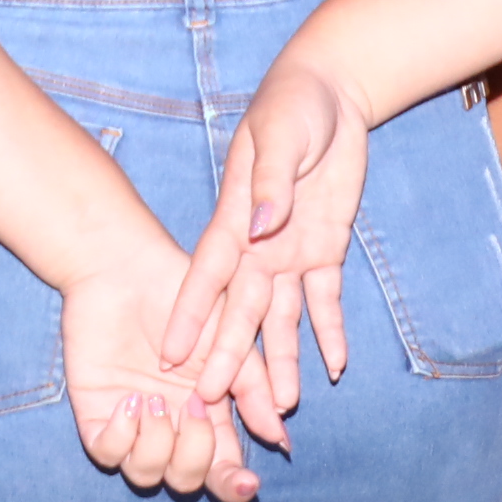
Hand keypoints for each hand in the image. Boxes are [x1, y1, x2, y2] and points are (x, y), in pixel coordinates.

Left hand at [67, 231, 276, 501]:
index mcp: (206, 413)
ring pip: (145, 474)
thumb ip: (252, 387)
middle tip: (195, 408)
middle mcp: (170, 424)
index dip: (234, 484)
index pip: (222, 466)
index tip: (246, 482)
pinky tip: (129, 400)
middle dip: (194, 459)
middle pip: (186, 478)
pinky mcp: (96, 411)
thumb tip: (278, 438)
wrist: (126, 266)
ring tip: (154, 398)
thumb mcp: (230, 337)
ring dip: (155, 445)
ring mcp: (131, 421)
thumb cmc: (181, 292)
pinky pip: (106, 453)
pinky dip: (119, 437)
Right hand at [161, 56, 366, 418]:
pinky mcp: (324, 250)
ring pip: (282, 318)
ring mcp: (290, 252)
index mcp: (236, 217)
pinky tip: (334, 365)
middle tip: (214, 403)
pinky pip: (326, 300)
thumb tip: (263, 227)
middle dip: (228, 355)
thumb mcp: (281, 134)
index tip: (168, 354)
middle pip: (241, 310)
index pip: (208, 274)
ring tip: (283, 409)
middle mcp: (258, 245)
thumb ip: (272, 181)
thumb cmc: (293, 103)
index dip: (189, 314)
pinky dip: (330, 332)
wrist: (331, 93)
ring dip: (283, 359)